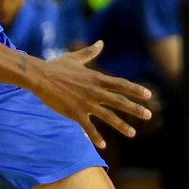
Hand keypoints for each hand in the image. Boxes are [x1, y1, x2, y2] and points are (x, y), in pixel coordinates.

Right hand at [27, 42, 153, 148]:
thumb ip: (90, 52)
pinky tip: (103, 145)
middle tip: (148, 115)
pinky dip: (96, 137)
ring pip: (108, 116)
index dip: (135, 89)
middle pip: (119, 101)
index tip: (148, 95)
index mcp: (96, 78)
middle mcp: (94, 91)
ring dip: (121, 125)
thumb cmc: (56, 66)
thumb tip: (100, 42)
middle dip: (135, 109)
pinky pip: (88, 127)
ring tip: (132, 133)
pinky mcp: (75, 113)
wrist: (40, 77)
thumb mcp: (75, 57)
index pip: (121, 84)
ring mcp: (85, 103)